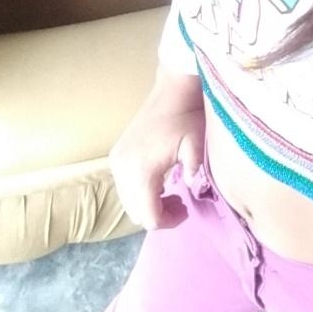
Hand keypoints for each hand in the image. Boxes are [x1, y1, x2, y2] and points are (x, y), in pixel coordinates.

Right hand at [108, 68, 206, 230]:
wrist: (172, 90)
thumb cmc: (187, 117)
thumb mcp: (196, 146)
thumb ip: (193, 172)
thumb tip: (189, 189)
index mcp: (142, 170)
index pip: (149, 216)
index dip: (168, 221)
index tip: (186, 209)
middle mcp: (123, 168)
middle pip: (135, 212)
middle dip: (158, 214)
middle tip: (180, 203)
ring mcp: (117, 161)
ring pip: (128, 201)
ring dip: (148, 204)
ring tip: (171, 192)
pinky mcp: (116, 155)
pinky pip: (124, 187)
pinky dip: (140, 191)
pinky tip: (160, 180)